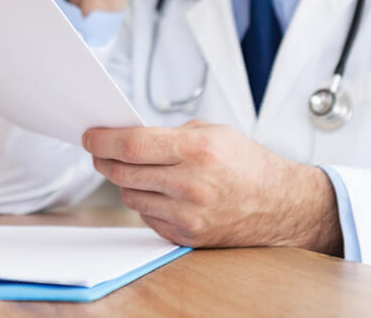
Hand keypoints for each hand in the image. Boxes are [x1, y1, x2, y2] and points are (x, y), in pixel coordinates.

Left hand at [82, 121, 342, 253]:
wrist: (280, 204)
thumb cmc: (247, 164)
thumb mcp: (213, 133)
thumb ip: (170, 135)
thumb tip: (127, 137)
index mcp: (197, 150)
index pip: (132, 145)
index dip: (103, 140)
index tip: (89, 137)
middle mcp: (191, 185)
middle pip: (124, 172)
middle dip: (104, 160)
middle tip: (99, 152)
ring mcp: (188, 215)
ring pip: (131, 196)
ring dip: (126, 181)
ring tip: (137, 170)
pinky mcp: (187, 236)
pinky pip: (147, 217)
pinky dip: (147, 202)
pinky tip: (160, 192)